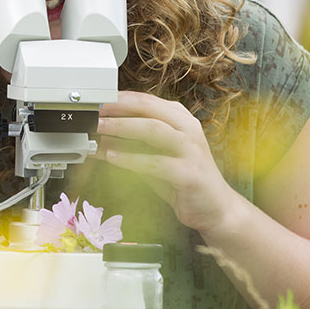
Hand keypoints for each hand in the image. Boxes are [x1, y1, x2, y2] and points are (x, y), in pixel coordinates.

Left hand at [97, 91, 240, 233]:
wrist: (216, 209)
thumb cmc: (182, 181)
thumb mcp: (152, 158)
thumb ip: (130, 147)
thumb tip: (97, 139)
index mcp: (181, 120)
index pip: (147, 100)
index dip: (120, 99)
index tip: (96, 100)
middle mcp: (188, 129)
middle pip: (149, 109)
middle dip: (118, 108)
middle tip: (94, 111)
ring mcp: (191, 150)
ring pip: (153, 130)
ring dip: (122, 127)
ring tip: (99, 129)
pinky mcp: (190, 173)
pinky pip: (156, 163)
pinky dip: (131, 159)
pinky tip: (112, 157)